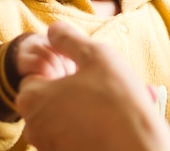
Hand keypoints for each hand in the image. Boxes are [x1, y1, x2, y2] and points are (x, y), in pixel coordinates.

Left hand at [16, 21, 169, 150]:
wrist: (137, 146)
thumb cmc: (116, 100)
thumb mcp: (96, 56)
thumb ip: (70, 40)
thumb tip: (54, 30)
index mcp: (32, 97)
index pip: (37, 74)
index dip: (62, 67)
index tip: (85, 69)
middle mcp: (34, 126)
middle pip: (52, 97)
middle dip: (78, 88)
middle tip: (107, 82)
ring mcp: (49, 145)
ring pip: (69, 116)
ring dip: (91, 105)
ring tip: (125, 97)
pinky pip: (79, 134)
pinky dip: (96, 124)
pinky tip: (123, 116)